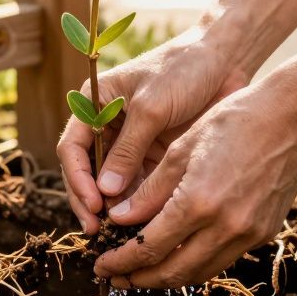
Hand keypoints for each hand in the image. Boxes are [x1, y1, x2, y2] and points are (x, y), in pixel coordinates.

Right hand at [58, 27, 248, 233]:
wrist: (224, 60)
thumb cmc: (183, 70)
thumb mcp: (151, 107)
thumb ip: (128, 149)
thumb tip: (105, 192)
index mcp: (94, 103)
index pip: (72, 148)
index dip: (77, 179)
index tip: (93, 204)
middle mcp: (106, 126)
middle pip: (86, 172)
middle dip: (90, 202)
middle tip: (98, 231)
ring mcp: (130, 143)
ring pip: (111, 185)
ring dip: (114, 209)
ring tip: (120, 235)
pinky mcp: (153, 156)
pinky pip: (139, 186)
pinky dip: (138, 206)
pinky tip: (143, 224)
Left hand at [91, 81, 296, 288]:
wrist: (292, 117)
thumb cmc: (232, 122)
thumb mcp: (181, 150)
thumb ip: (150, 192)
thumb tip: (119, 220)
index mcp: (197, 203)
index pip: (148, 249)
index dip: (120, 262)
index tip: (101, 266)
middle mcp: (225, 227)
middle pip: (172, 273)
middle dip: (139, 279)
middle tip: (115, 277)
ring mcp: (248, 234)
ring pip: (199, 273)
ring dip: (167, 277)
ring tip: (142, 271)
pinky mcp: (264, 234)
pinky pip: (222, 259)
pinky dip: (196, 263)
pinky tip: (179, 253)